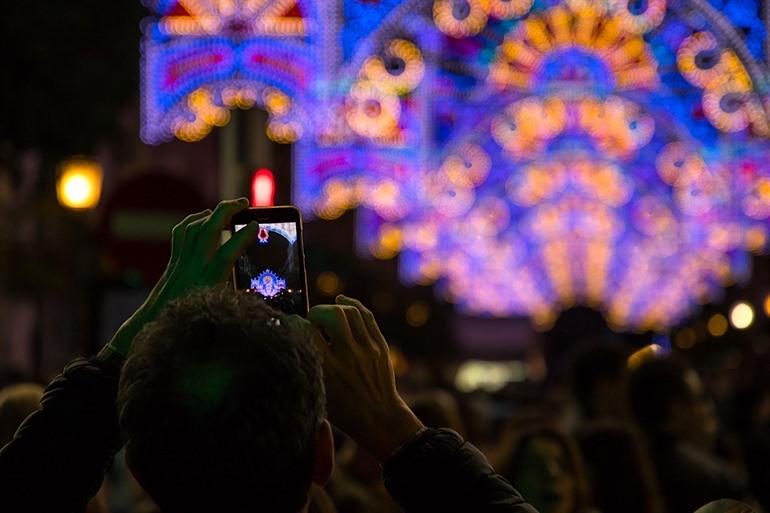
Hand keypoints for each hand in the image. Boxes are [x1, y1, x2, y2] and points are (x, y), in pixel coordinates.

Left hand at [100, 198, 257, 358]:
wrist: (155, 322)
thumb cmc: (191, 318)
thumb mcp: (219, 306)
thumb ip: (236, 291)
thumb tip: (258, 283)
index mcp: (208, 283)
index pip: (227, 254)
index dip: (243, 237)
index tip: (256, 225)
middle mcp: (193, 268)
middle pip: (209, 230)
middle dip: (228, 210)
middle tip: (245, 203)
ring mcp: (182, 261)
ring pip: (195, 226)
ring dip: (214, 212)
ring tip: (230, 208)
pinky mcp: (174, 259)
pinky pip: (182, 232)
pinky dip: (195, 219)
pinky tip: (205, 217)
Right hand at [306, 295, 423, 461]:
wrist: (378, 417)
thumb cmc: (342, 409)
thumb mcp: (317, 392)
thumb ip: (306, 366)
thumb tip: (292, 336)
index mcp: (329, 371)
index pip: (307, 332)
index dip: (295, 323)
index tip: (291, 323)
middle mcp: (349, 357)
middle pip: (331, 315)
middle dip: (316, 312)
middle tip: (312, 320)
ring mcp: (368, 350)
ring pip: (350, 312)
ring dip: (333, 308)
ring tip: (326, 315)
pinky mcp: (380, 346)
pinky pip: (367, 315)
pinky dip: (352, 304)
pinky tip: (341, 302)